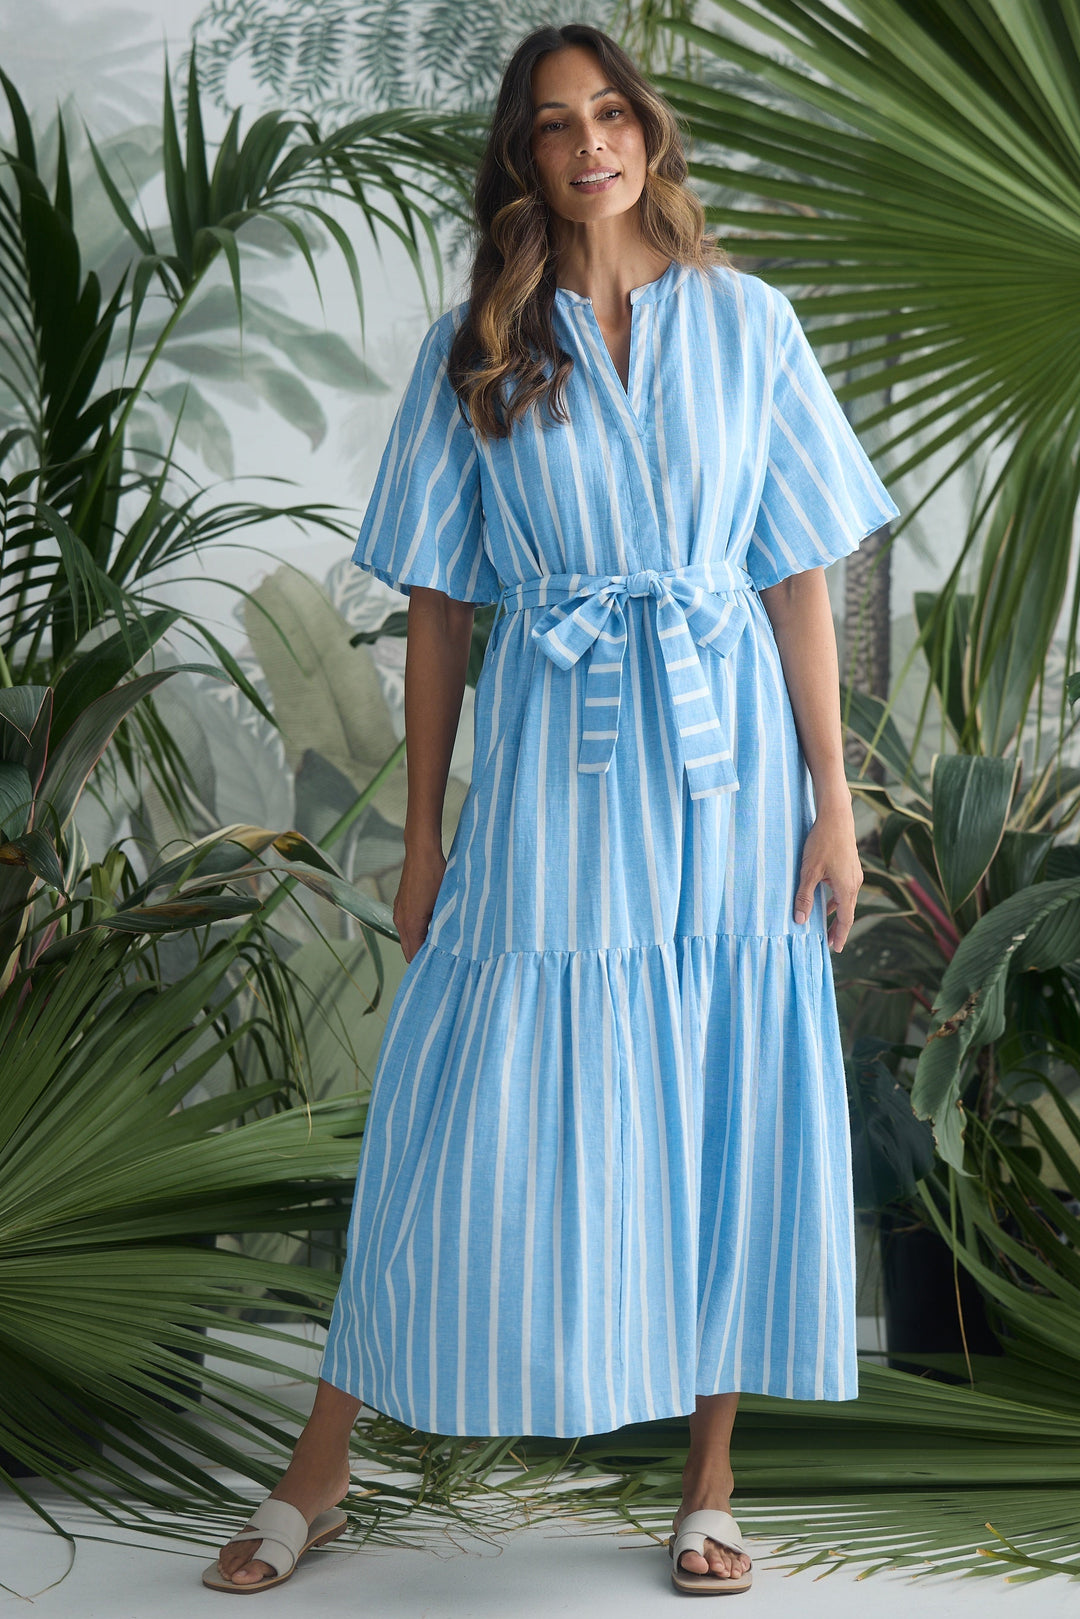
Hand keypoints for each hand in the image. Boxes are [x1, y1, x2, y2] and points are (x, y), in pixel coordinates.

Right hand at [394, 843, 446, 962]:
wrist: (421, 853)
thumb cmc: (435, 876)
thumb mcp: (443, 903)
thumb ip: (442, 927)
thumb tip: (449, 945)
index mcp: (410, 924)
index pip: (414, 956)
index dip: (426, 964)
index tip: (440, 969)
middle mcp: (400, 921)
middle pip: (409, 950)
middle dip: (423, 957)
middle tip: (442, 962)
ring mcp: (398, 912)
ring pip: (408, 938)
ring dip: (421, 943)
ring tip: (439, 946)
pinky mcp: (401, 905)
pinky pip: (407, 927)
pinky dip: (417, 932)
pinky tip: (432, 928)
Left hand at [793, 804, 862, 952]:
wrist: (836, 817)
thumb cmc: (822, 843)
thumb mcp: (809, 872)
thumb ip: (804, 897)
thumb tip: (800, 920)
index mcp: (847, 888)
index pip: (846, 919)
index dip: (840, 935)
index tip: (836, 949)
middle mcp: (855, 883)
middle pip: (848, 912)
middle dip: (839, 928)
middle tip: (830, 943)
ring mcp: (854, 874)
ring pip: (847, 900)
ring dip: (838, 913)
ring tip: (827, 925)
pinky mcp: (850, 866)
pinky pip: (845, 889)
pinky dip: (837, 899)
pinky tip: (827, 900)